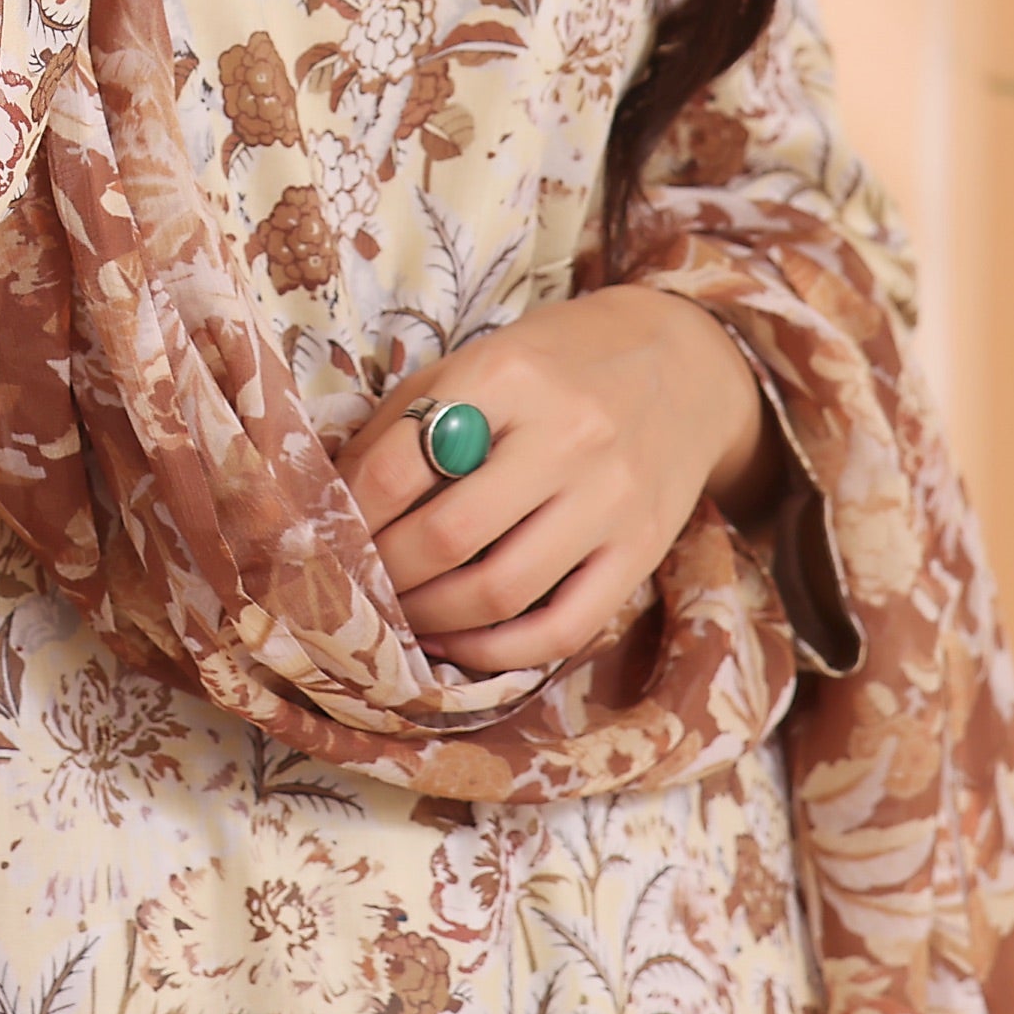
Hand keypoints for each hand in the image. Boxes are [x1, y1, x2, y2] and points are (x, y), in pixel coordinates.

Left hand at [343, 285, 779, 674]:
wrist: (685, 364)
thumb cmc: (559, 363)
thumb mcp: (477, 361)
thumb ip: (407, 422)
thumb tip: (330, 495)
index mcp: (508, 375)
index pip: (402, 465)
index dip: (351, 513)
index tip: (328, 533)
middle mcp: (567, 435)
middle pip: (448, 535)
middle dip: (387, 574)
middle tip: (360, 583)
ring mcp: (612, 498)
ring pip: (500, 590)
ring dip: (432, 618)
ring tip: (401, 614)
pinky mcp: (643, 549)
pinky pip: (563, 627)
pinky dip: (498, 652)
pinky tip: (458, 642)